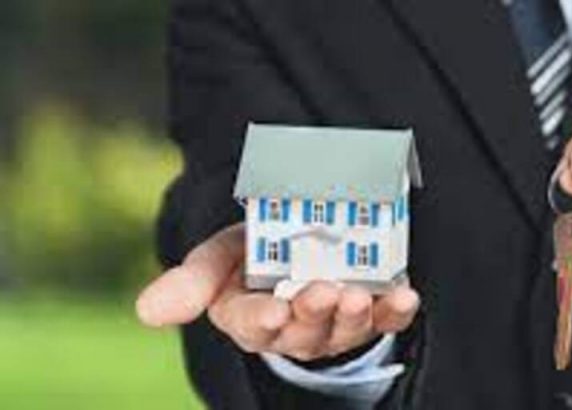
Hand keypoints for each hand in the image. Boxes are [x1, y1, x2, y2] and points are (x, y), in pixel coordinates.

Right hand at [135, 223, 419, 360]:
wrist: (296, 238)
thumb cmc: (249, 253)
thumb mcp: (217, 258)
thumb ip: (190, 281)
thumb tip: (146, 311)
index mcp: (248, 317)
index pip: (252, 325)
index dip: (262, 321)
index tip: (271, 313)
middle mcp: (293, 329)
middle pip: (303, 331)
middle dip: (314, 314)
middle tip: (324, 293)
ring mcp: (334, 325)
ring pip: (344, 331)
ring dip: (354, 317)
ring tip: (358, 296)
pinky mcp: (370, 314)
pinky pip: (386, 320)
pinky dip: (397, 312)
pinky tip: (406, 298)